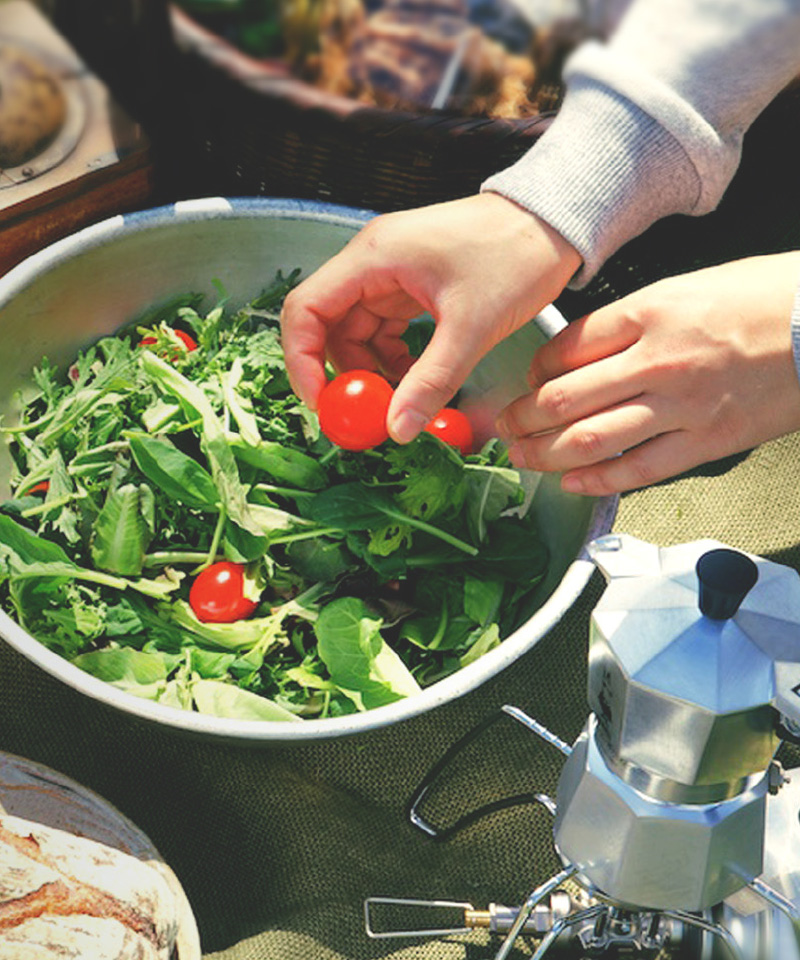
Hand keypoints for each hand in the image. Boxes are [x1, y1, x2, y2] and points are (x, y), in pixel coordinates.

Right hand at [280, 193, 580, 442]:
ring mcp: (391, 275)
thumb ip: (430, 382)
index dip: (302, 360)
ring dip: (371, 371)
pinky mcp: (411, 288)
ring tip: (401, 399)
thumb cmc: (515, 256)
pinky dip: (392, 360)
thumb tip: (396, 429)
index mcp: (374, 257)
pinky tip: (416, 378)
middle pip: (329, 326)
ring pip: (357, 334)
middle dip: (343, 373)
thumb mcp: (471, 327)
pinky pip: (384, 331)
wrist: (554, 224)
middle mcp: (373, 262)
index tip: (321, 402)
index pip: (306, 309)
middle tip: (366, 414)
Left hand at [497, 252, 799, 493]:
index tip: (527, 382)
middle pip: (562, 399)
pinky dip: (596, 481)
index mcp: (649, 313)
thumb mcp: (690, 287)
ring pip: (589, 440)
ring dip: (544, 453)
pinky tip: (571, 483)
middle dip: (521, 418)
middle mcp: (656, 361)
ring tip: (522, 458)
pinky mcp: (706, 443)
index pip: (564, 350)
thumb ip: (634, 320)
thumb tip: (584, 351)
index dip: (534, 372)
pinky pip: (636, 470)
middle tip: (505, 427)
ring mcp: (680, 406)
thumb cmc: (767, 298)